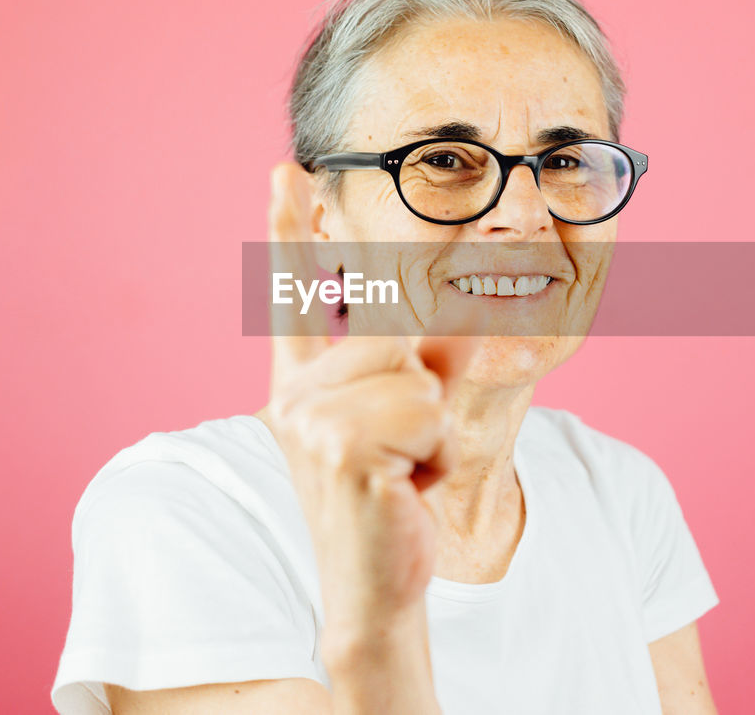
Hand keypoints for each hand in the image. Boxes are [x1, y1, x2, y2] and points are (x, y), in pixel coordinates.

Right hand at [263, 162, 479, 665]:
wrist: (374, 585)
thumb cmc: (393, 500)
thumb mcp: (410, 421)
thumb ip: (422, 362)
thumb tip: (468, 327)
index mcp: (304, 383)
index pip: (294, 296)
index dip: (289, 230)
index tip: (286, 169)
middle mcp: (296, 394)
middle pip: (397, 335)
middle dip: (424, 393)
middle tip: (402, 453)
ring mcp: (311, 421)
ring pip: (416, 373)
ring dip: (432, 428)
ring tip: (402, 470)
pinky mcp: (340, 449)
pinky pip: (422, 409)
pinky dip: (433, 451)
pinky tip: (402, 487)